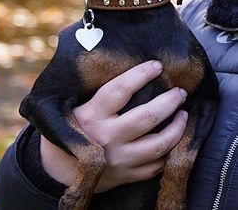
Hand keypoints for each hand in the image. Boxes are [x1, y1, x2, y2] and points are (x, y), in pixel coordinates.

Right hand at [40, 60, 187, 192]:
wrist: (58, 170)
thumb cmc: (68, 130)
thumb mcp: (72, 109)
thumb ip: (95, 96)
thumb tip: (122, 69)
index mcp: (91, 116)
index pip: (120, 90)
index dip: (141, 75)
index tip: (157, 65)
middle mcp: (106, 137)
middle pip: (147, 116)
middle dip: (169, 101)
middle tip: (179, 92)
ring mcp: (119, 158)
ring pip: (159, 143)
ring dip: (177, 128)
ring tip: (183, 115)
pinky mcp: (127, 175)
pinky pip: (158, 165)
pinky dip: (171, 152)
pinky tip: (175, 140)